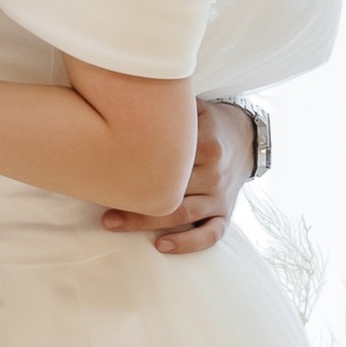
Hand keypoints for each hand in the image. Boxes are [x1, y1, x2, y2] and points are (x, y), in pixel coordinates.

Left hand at [101, 99, 255, 254]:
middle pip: (171, 191)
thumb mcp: (194, 108)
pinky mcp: (226, 213)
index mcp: (206, 145)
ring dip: (146, 223)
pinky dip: (188, 244)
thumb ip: (168, 106)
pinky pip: (211, 234)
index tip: (105, 175)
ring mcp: (220, 195)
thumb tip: (127, 100)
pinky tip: (163, 246)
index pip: (168, 162)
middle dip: (134, 202)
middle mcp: (215, 172)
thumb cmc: (207, 123)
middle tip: (100, 207)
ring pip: (183, 214)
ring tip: (114, 223)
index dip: (135, 169)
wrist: (245, 139)